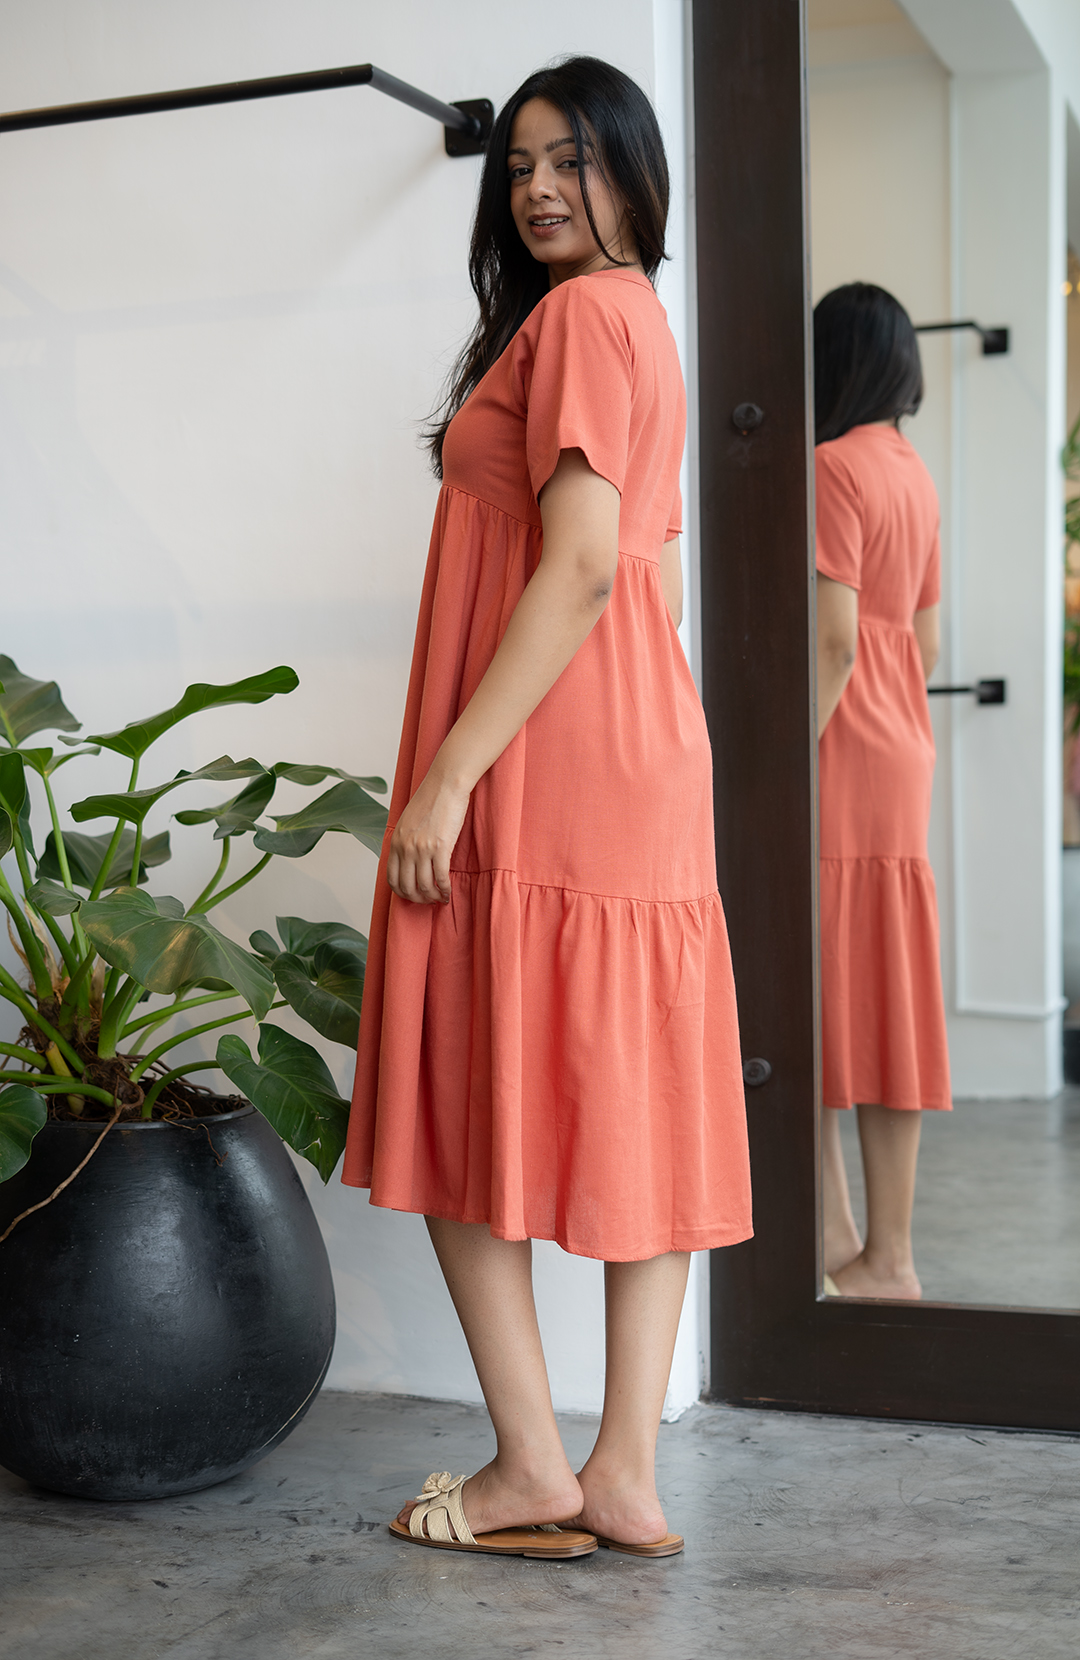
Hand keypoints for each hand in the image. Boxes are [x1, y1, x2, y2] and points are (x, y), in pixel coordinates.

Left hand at [386, 772, 469, 903]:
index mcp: (395, 841)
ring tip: (440, 898)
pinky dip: (445, 890)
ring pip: (425, 886)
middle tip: (428, 901)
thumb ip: (405, 841)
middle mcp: (406, 847)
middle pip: (407, 886)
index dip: (401, 892)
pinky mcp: (440, 848)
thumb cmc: (431, 799)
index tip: (412, 895)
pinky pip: (441, 878)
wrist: (446, 785)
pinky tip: (449, 893)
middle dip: (418, 899)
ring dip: (433, 897)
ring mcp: (422, 848)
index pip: (391, 878)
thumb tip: (409, 860)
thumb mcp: (407, 821)